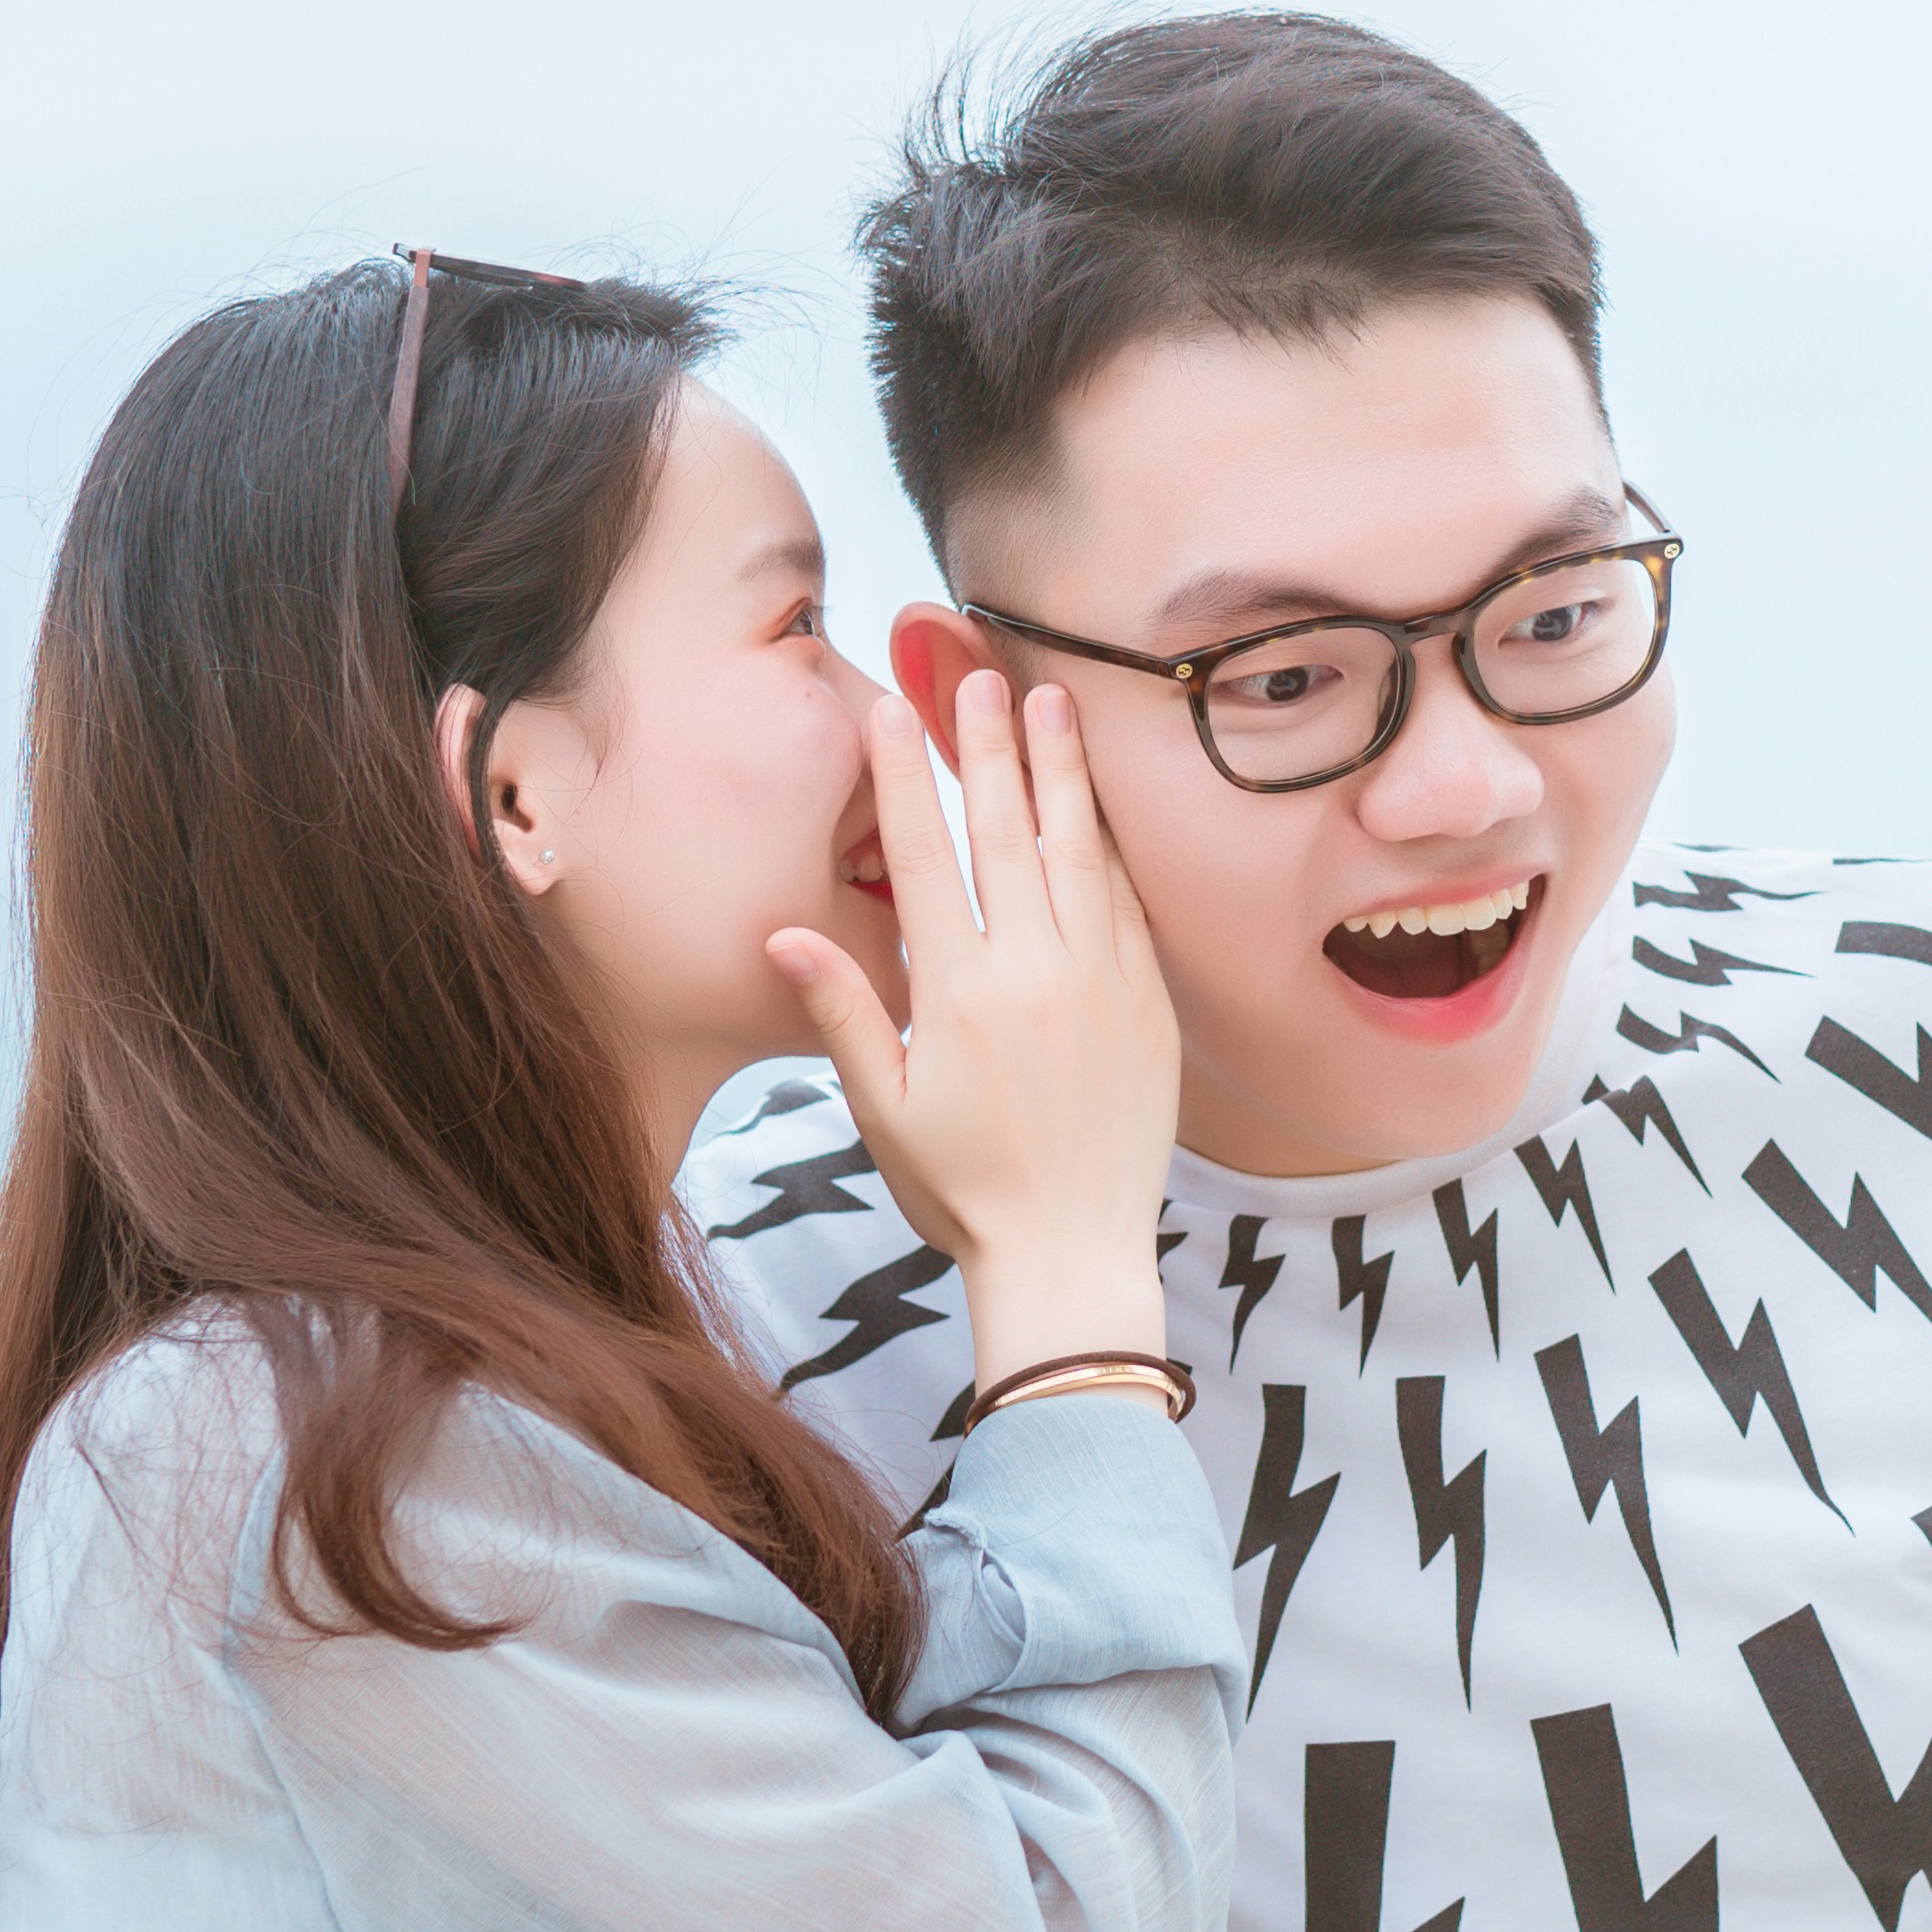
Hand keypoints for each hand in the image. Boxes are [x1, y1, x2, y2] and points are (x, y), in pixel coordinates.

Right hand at [765, 669, 1180, 1372]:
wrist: (1071, 1255)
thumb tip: (782, 932)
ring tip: (1051, 702)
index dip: (904, 779)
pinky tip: (1097, 805)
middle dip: (988, 747)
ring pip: (1078, 852)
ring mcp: (1101, 982)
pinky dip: (1108, 846)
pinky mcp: (1149, 1004)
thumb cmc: (963, 1189)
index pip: (925, 859)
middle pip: (1007, 832)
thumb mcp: (881, 1108)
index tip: (892, 714)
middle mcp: (1034, 972)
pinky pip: (1127, 903)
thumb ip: (840, 1009)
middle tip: (979, 677)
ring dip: (1061, 773)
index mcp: (958, 994)